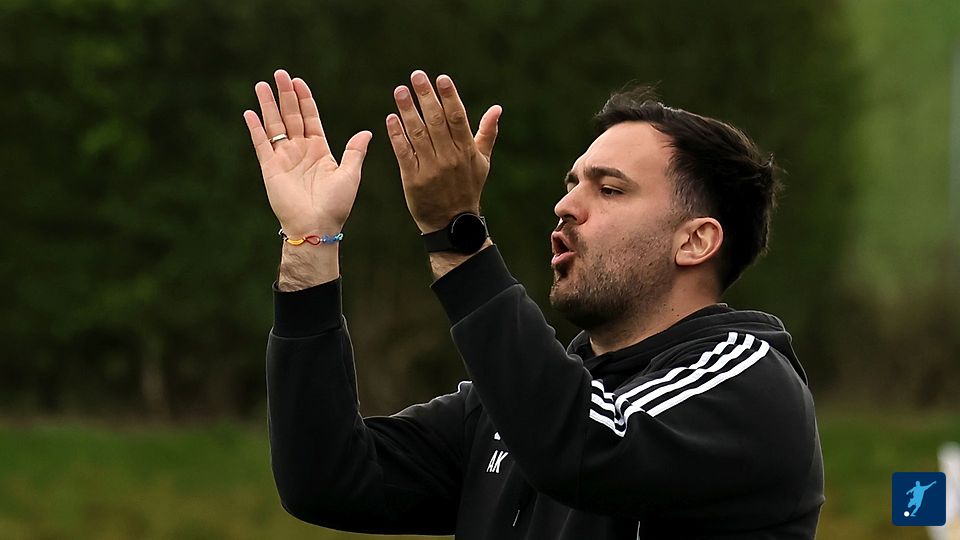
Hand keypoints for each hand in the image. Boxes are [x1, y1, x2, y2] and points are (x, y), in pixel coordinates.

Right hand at [243, 69, 371, 237]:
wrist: (317, 226)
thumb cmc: (336, 204)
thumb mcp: (350, 175)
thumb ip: (355, 151)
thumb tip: (367, 131)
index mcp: (320, 150)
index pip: (310, 117)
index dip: (304, 99)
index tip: (298, 81)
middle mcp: (300, 150)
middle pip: (291, 116)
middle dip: (285, 95)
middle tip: (279, 73)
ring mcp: (284, 158)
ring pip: (274, 125)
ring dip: (268, 105)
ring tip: (261, 85)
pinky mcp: (270, 168)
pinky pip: (261, 144)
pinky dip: (255, 128)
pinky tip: (250, 112)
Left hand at [386, 70, 501, 232]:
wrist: (452, 223)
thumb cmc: (468, 188)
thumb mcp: (482, 162)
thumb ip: (487, 133)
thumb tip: (497, 108)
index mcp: (467, 151)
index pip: (457, 118)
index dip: (449, 96)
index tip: (441, 78)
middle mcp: (450, 158)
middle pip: (436, 121)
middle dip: (426, 96)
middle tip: (416, 75)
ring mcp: (431, 169)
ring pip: (418, 134)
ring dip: (408, 110)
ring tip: (400, 91)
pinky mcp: (414, 180)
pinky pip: (404, 153)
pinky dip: (397, 135)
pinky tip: (391, 118)